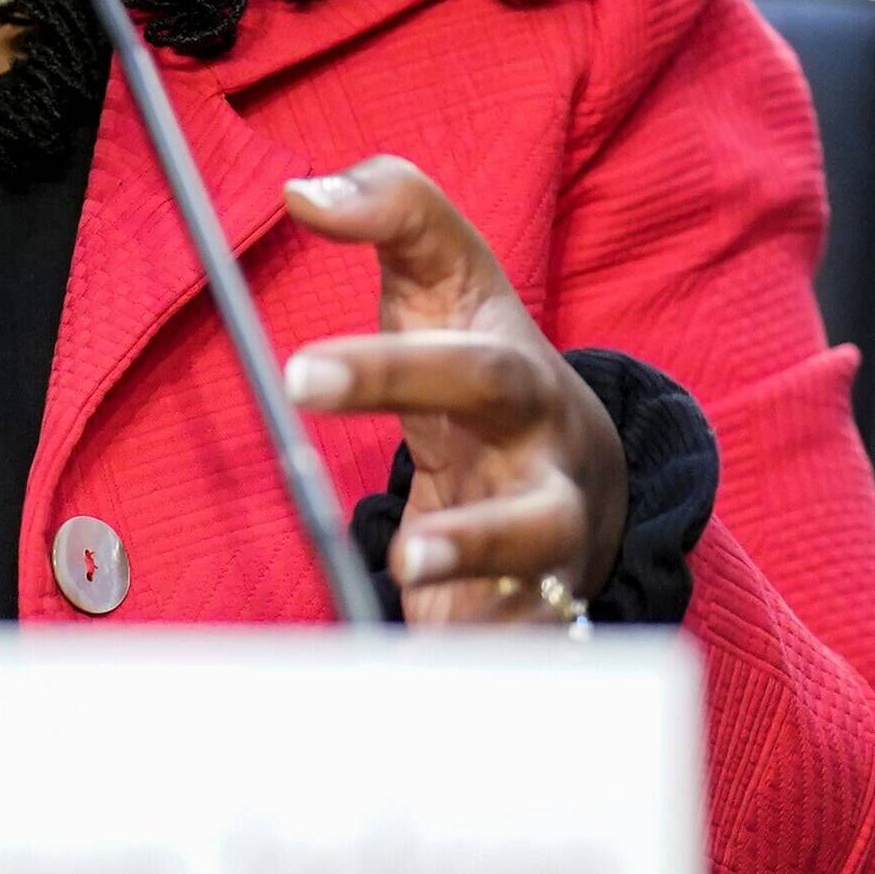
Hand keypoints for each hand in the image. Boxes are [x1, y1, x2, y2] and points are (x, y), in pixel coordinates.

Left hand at [277, 156, 623, 628]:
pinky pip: (513, 659)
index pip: (468, 368)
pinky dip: (469, 674)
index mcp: (521, 385)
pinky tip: (415, 682)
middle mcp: (548, 479)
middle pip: (530, 512)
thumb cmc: (483, 362)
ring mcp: (548, 561)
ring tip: (421, 620)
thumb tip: (301, 191)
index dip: (389, 369)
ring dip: (486, 620)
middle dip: (475, 536)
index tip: (297, 374)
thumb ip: (390, 210)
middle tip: (403, 551)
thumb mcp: (446, 276)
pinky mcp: (530, 625)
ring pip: (540, 608)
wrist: (577, 472)